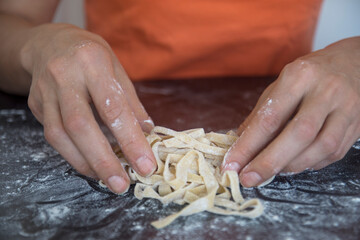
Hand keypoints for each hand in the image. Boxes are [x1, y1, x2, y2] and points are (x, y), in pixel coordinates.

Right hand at [22, 24, 156, 193]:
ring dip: (85, 163)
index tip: (145, 164)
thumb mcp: (117, 69)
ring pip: (61, 134)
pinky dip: (72, 154)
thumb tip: (148, 133)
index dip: (130, 140)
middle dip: (103, 160)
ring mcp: (46, 91)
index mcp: (92, 62)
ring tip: (107, 180)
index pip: (113, 107)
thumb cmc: (91, 55)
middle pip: (81, 125)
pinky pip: (52, 135)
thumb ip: (131, 102)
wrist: (50, 43)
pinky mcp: (36, 104)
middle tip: (122, 184)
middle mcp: (65, 76)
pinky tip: (89, 165)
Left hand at [222, 37, 359, 186]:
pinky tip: (294, 164)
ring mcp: (346, 108)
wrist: (354, 65)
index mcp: (299, 76)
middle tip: (248, 178)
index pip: (270, 117)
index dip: (248, 145)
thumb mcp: (280, 86)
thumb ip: (261, 115)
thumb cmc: (309, 76)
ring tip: (270, 172)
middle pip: (298, 134)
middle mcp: (325, 91)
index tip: (232, 164)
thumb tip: (239, 144)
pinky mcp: (356, 125)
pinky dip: (310, 164)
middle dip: (269, 162)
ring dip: (291, 166)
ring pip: (320, 147)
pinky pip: (333, 152)